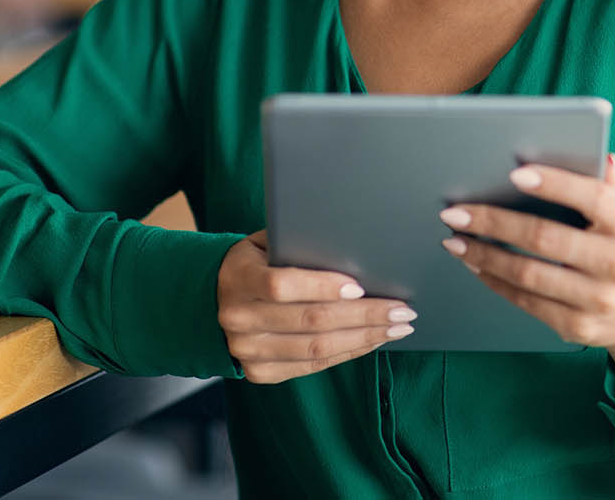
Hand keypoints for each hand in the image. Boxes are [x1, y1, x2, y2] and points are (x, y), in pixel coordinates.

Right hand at [217, 230, 417, 383]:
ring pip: (316, 348)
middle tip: (402, 310)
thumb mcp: (265, 242)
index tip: (360, 285)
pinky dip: (348, 353)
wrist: (211, 299)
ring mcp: (249, 351)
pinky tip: (374, 341)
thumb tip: (353, 244)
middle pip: (310, 321)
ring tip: (398, 327)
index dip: (322, 286)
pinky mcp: (260, 372)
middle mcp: (239, 318)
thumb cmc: (255, 261)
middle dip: (364, 315)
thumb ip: (298, 244)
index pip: (281, 286)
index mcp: (239, 279)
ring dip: (365, 338)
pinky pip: (313, 365)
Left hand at [439, 153, 614, 392]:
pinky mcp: (577, 327)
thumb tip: (598, 154)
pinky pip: (526, 301)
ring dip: (484, 255)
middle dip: (494, 223)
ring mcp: (597, 300)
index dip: (553, 184)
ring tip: (455, 238)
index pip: (592, 198)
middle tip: (456, 211)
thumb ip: (612, 185)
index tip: (515, 172)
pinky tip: (475, 264)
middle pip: (545, 239)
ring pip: (528, 274)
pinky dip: (494, 281)